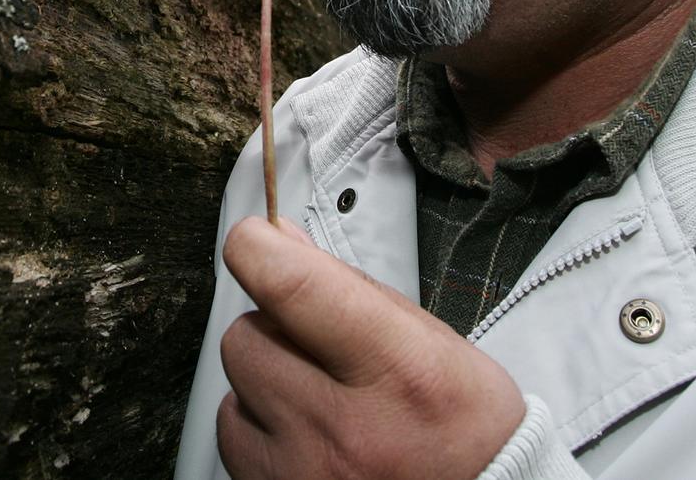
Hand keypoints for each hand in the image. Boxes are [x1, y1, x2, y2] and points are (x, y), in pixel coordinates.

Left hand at [217, 216, 525, 479]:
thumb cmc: (463, 434)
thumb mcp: (436, 346)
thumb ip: (353, 290)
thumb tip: (282, 242)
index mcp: (399, 372)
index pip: (292, 287)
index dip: (260, 248)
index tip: (256, 238)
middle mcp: (345, 429)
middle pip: (248, 334)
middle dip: (273, 329)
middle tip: (316, 349)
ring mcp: (304, 470)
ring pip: (234, 386)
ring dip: (266, 381)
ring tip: (318, 402)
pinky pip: (233, 436)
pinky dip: (260, 428)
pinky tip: (304, 435)